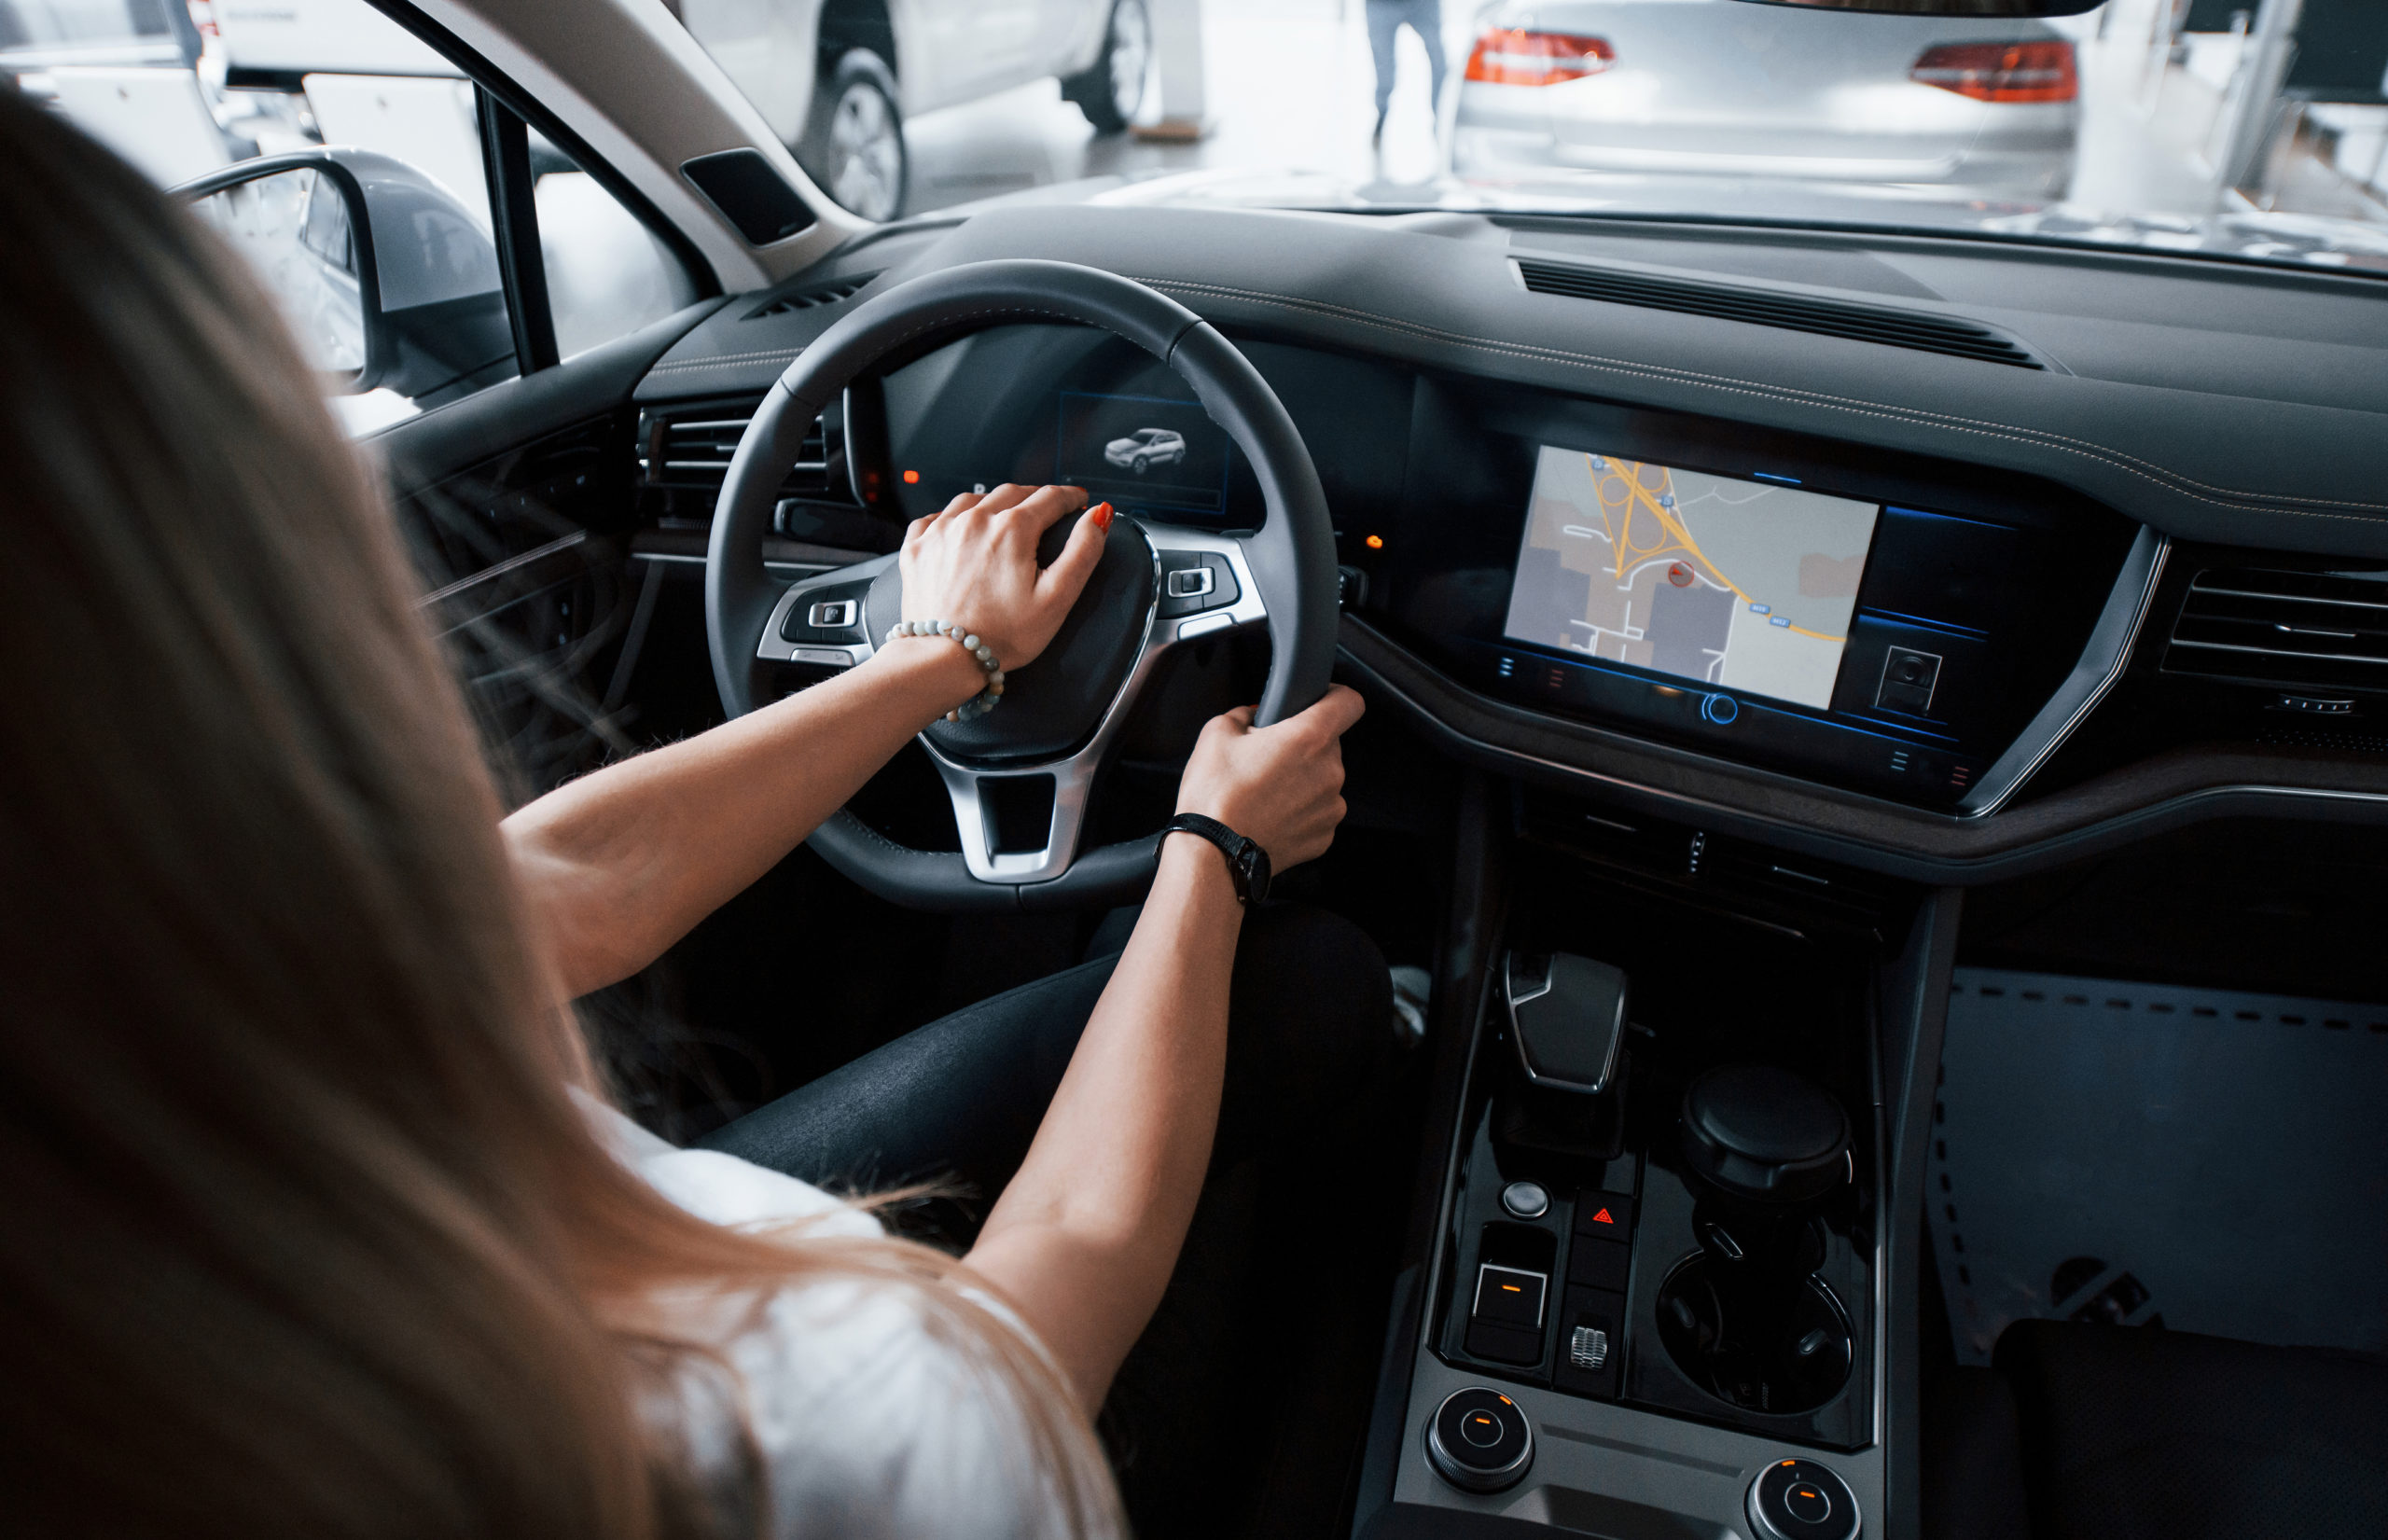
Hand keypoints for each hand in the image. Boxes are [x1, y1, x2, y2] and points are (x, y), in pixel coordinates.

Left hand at [897, 483, 1110, 670]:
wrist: (941, 660)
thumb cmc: (1001, 636)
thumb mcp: (1056, 599)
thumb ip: (1082, 552)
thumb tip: (1099, 515)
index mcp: (1012, 530)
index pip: (1050, 498)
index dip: (1071, 497)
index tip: (1079, 501)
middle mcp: (973, 520)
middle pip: (1012, 493)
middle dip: (1035, 498)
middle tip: (1048, 511)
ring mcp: (940, 532)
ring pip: (973, 499)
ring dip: (994, 504)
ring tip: (1006, 518)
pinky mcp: (917, 548)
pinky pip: (936, 517)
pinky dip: (953, 518)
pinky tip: (962, 531)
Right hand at [1175, 684, 1365, 870]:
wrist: (1213, 855)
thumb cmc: (1215, 796)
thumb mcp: (1217, 733)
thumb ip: (1245, 713)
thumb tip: (1256, 715)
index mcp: (1309, 737)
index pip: (1349, 702)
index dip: (1335, 696)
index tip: (1320, 701)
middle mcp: (1330, 771)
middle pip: (1329, 744)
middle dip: (1302, 745)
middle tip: (1267, 757)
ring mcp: (1331, 806)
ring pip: (1323, 779)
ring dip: (1302, 780)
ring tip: (1264, 791)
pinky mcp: (1325, 835)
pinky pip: (1318, 811)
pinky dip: (1300, 810)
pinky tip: (1270, 815)